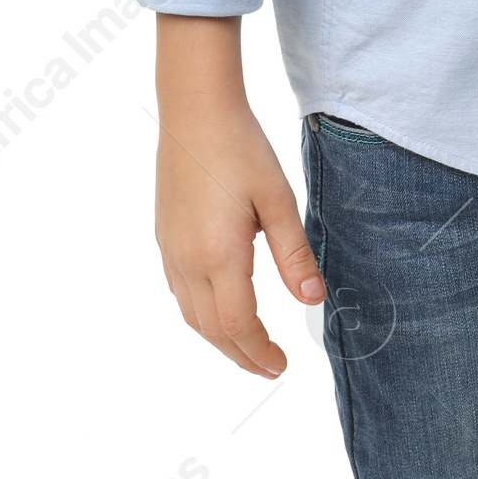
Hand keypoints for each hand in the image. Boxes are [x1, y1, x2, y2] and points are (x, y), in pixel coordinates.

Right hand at [154, 22, 324, 376]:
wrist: (195, 111)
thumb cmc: (240, 148)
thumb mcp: (278, 199)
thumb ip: (294, 254)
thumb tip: (313, 300)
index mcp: (219, 256)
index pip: (238, 325)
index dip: (259, 352)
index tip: (282, 365)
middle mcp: (187, 261)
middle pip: (211, 330)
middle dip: (241, 354)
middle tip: (269, 367)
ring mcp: (170, 250)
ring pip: (191, 315)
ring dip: (219, 338)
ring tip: (248, 345)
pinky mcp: (164, 237)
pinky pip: (179, 292)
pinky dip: (201, 314)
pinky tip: (218, 307)